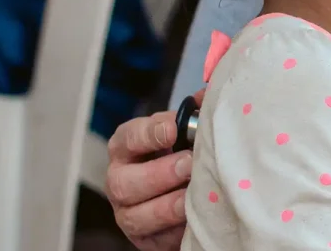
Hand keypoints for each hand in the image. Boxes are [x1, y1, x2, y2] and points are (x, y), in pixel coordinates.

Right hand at [104, 89, 202, 250]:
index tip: (173, 129)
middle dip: (159, 174)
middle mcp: (121, 181)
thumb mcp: (184, 134)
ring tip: (191, 197)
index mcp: (127, 149)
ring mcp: (129, 212)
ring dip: (167, 206)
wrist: (186, 193)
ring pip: (136, 216)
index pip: (128, 138)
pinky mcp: (145, 238)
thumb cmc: (182, 155)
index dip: (149, 133)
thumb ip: (194, 115)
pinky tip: (194, 219)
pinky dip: (175, 230)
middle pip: (124, 183)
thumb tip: (209, 95)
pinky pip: (155, 238)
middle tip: (189, 164)